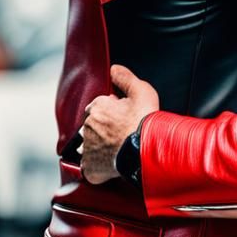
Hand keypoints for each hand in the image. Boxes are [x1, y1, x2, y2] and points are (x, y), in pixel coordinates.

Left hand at [80, 65, 159, 183]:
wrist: (148, 149)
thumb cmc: (145, 121)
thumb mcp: (142, 91)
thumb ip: (126, 78)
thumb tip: (114, 69)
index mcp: (98, 108)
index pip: (98, 107)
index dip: (111, 111)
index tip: (123, 116)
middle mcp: (88, 127)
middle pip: (93, 126)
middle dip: (105, 128)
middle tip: (123, 133)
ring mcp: (88, 148)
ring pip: (91, 145)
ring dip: (101, 146)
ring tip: (119, 149)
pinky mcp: (91, 167)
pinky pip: (90, 166)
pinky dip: (98, 166)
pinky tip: (112, 163)